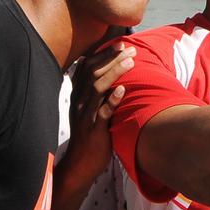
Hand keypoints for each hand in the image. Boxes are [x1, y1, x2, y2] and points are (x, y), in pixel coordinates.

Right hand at [58, 42, 136, 187]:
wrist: (81, 164)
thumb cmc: (91, 135)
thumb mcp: (91, 110)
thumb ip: (98, 92)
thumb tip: (113, 72)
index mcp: (78, 95)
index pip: (87, 67)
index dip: (103, 54)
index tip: (120, 44)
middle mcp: (79, 102)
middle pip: (92, 73)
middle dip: (111, 58)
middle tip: (130, 49)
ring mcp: (84, 116)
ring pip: (96, 88)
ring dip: (114, 73)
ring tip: (131, 62)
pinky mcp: (92, 130)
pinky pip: (101, 113)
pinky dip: (112, 100)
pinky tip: (122, 90)